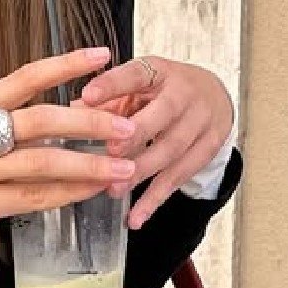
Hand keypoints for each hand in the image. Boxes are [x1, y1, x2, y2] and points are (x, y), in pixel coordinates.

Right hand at [0, 47, 137, 282]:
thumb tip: (31, 133)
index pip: (23, 78)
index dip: (64, 65)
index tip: (101, 54)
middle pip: (40, 117)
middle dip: (88, 119)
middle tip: (128, 122)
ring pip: (40, 161)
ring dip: (86, 163)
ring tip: (123, 166)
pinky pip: (26, 200)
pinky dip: (61, 197)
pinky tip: (86, 196)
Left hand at [77, 55, 233, 229]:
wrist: (214, 94)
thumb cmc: (163, 89)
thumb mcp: (138, 83)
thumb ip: (107, 98)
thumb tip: (73, 111)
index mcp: (158, 71)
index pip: (135, 74)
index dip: (112, 84)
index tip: (88, 96)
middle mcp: (184, 94)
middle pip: (162, 115)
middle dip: (135, 134)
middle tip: (109, 152)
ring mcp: (201, 122)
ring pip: (171, 150)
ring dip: (141, 172)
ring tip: (114, 188)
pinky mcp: (209, 149)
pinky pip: (180, 177)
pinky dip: (156, 199)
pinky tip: (136, 216)